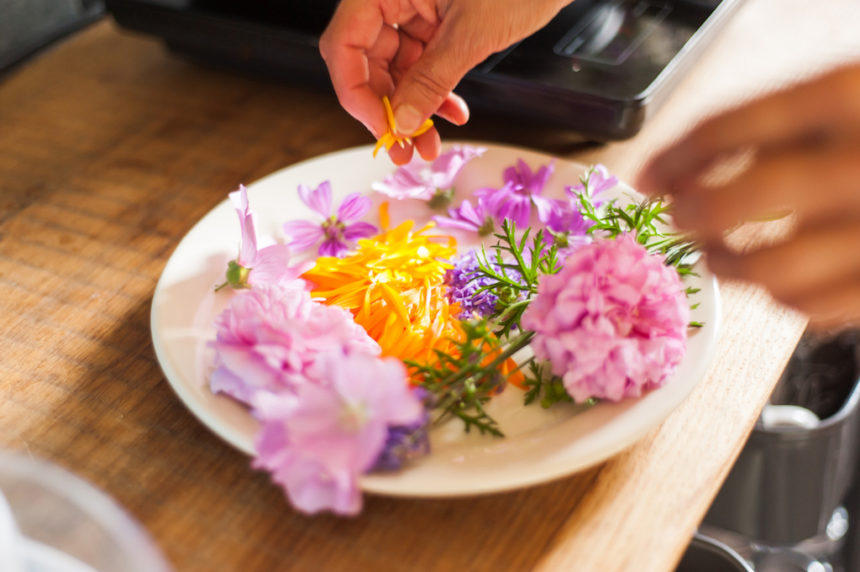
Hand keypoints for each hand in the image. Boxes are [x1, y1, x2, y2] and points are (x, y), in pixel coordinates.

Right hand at [319, 0, 568, 163]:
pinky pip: (423, 63)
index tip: (383, 129)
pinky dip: (435, 91)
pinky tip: (452, 114)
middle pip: (367, 62)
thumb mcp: (471, 33)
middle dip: (389, 110)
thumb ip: (430, 79)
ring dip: (413, 110)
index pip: (344, 44)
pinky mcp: (437, 20)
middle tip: (405, 150)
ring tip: (429, 145)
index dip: (357, 93)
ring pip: (397, 68)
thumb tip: (402, 123)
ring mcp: (414, 8)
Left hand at [637, 63, 859, 326]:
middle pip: (749, 197)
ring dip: (727, 266)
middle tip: (676, 217)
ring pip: (775, 269)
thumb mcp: (848, 98)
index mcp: (850, 95)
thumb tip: (693, 168)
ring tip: (713, 254)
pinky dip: (779, 298)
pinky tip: (771, 279)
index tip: (647, 175)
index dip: (675, 155)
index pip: (735, 125)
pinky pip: (814, 308)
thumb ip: (785, 124)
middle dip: (693, 212)